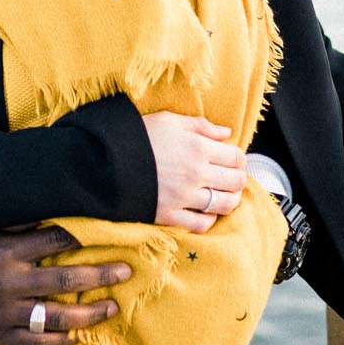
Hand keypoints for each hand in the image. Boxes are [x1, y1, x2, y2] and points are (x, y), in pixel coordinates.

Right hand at [0, 227, 129, 344]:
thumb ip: (12, 224)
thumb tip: (45, 212)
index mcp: (6, 251)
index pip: (55, 241)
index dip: (83, 237)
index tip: (106, 233)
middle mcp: (11, 282)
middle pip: (66, 278)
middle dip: (101, 273)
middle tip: (126, 271)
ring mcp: (5, 312)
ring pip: (57, 315)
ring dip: (89, 312)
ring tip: (112, 307)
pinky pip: (35, 342)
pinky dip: (58, 340)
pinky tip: (75, 335)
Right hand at [142, 111, 246, 232]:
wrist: (106, 161)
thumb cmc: (138, 136)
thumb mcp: (169, 120)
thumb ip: (201, 125)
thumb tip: (226, 133)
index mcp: (198, 147)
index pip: (236, 157)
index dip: (238, 159)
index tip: (231, 160)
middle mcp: (196, 173)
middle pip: (236, 182)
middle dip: (238, 179)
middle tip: (230, 178)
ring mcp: (185, 197)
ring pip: (224, 204)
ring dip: (230, 200)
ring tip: (223, 195)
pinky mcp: (171, 215)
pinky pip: (202, 224)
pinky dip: (208, 219)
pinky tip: (203, 210)